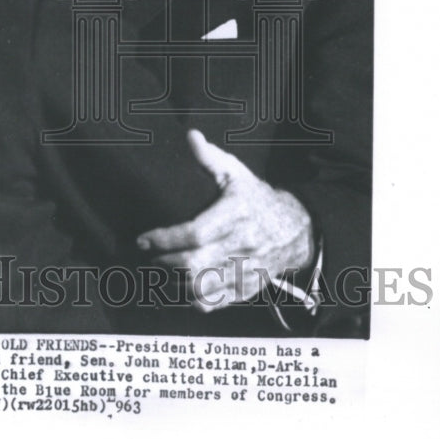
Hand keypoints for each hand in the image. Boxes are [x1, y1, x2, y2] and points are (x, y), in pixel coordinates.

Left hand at [137, 130, 313, 311]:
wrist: (296, 229)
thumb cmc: (257, 198)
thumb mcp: (237, 173)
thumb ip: (211, 157)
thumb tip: (191, 136)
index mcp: (236, 214)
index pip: (194, 233)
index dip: (165, 239)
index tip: (144, 239)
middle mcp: (242, 245)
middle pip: (194, 265)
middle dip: (165, 261)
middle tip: (152, 255)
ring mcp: (245, 270)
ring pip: (202, 288)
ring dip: (176, 282)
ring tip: (164, 269)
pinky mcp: (246, 288)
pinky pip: (215, 302)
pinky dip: (195, 299)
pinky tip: (184, 286)